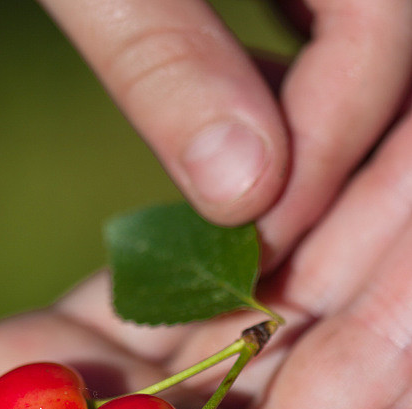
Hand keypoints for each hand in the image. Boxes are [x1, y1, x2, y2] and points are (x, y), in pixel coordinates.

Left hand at [38, 0, 411, 262]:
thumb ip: (166, 62)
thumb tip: (244, 195)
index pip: (383, 36)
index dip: (327, 153)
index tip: (258, 242)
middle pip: (385, 42)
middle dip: (329, 150)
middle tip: (264, 242)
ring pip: (356, 33)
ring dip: (309, 123)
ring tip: (249, 202)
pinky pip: (317, 14)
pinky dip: (283, 77)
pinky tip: (234, 123)